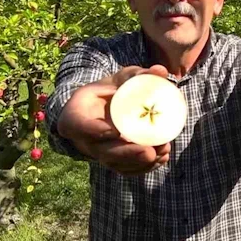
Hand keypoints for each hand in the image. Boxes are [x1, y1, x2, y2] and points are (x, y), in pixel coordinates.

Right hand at [57, 65, 172, 175]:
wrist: (103, 108)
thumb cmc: (110, 90)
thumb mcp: (120, 78)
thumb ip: (138, 74)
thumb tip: (161, 71)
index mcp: (77, 115)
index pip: (80, 126)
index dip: (95, 130)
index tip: (114, 130)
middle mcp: (84, 139)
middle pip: (103, 152)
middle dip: (127, 154)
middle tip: (149, 151)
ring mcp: (98, 153)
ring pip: (116, 164)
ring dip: (140, 163)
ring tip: (163, 152)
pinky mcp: (111, 161)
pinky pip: (125, 170)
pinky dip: (144, 168)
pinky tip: (162, 159)